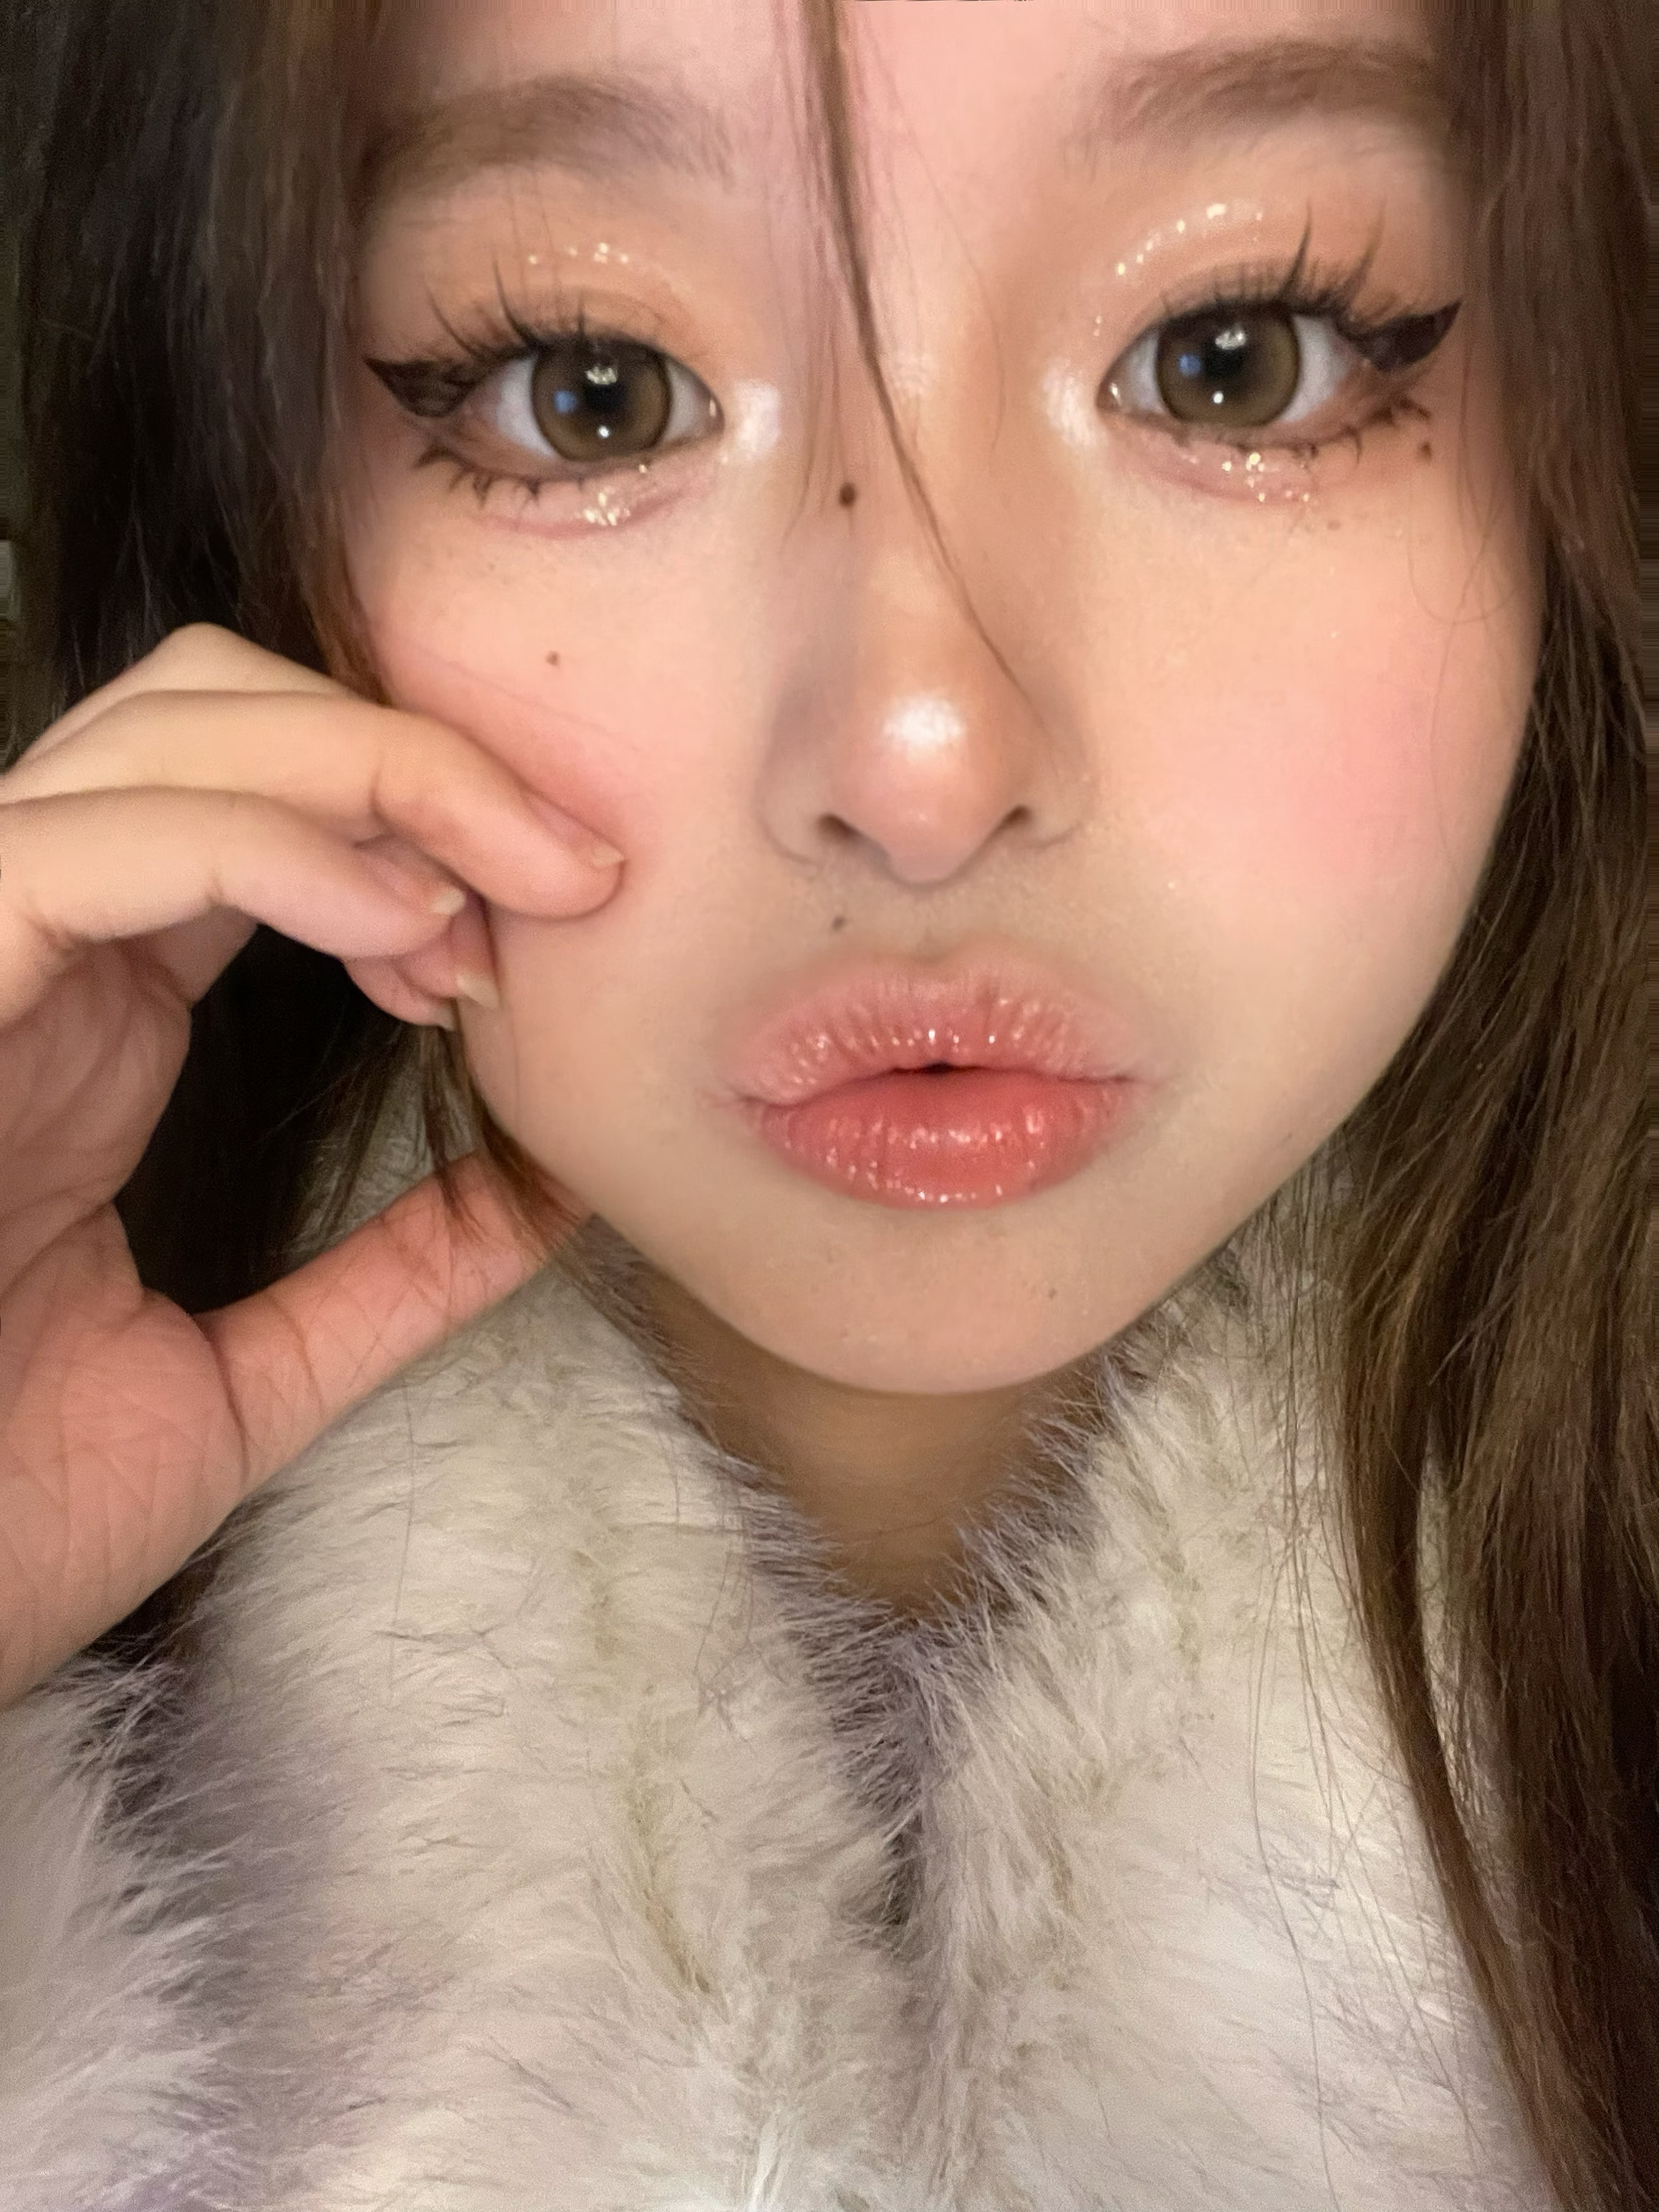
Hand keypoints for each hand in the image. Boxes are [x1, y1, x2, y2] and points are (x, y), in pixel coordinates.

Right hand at [0, 624, 618, 1708]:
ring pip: (166, 734)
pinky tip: (397, 927)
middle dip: (416, 753)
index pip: (265, 805)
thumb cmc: (1, 1516)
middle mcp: (42, 955)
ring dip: (370, 777)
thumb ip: (394, 1277)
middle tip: (568, 866)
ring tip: (499, 901)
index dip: (427, 818)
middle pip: (221, 710)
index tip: (559, 918)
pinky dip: (267, 845)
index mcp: (102, 1017)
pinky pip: (90, 848)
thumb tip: (552, 1191)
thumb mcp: (245, 1379)